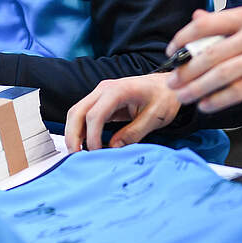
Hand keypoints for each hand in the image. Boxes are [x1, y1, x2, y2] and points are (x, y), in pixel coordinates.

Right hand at [64, 73, 181, 151]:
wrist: (168, 85)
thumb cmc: (164, 97)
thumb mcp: (155, 117)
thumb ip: (135, 132)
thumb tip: (114, 147)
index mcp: (118, 90)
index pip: (94, 115)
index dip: (92, 137)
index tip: (97, 152)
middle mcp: (104, 89)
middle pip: (77, 112)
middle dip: (73, 136)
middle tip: (76, 156)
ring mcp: (101, 94)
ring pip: (77, 112)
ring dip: (74, 133)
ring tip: (79, 153)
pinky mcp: (101, 101)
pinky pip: (84, 114)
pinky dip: (81, 129)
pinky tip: (86, 144)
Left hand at [165, 6, 241, 112]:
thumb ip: (228, 23)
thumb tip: (196, 18)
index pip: (208, 24)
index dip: (184, 38)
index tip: (172, 51)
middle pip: (211, 53)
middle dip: (187, 70)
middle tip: (171, 81)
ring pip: (222, 74)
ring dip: (198, 87)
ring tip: (183, 96)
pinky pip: (239, 90)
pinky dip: (219, 99)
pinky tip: (206, 104)